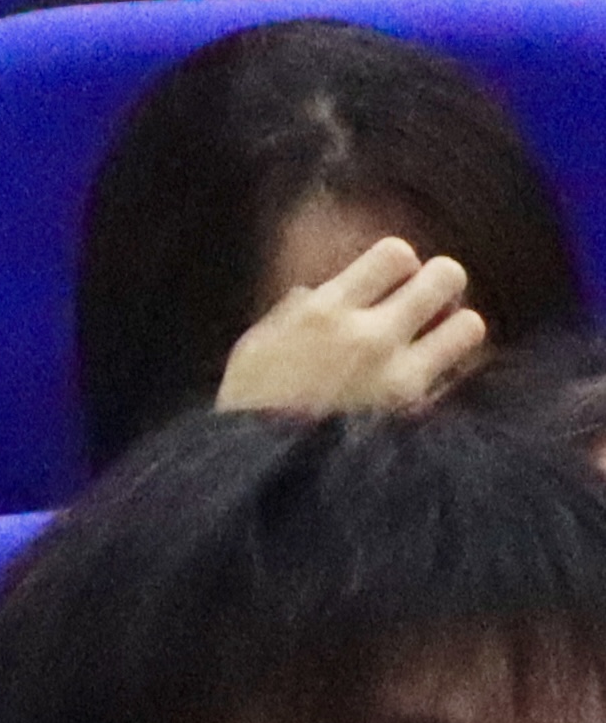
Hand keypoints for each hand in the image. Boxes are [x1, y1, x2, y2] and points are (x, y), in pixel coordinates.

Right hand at [216, 234, 487, 418]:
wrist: (266, 468)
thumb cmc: (253, 403)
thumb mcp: (258, 343)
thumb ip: (296, 311)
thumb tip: (320, 292)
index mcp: (324, 312)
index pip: (395, 253)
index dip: (399, 260)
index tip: (390, 277)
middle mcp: (370, 337)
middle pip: (444, 277)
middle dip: (441, 280)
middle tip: (428, 296)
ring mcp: (401, 377)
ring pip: (470, 326)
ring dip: (455, 327)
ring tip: (437, 338)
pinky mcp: (420, 414)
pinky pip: (460, 375)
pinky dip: (452, 369)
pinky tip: (431, 377)